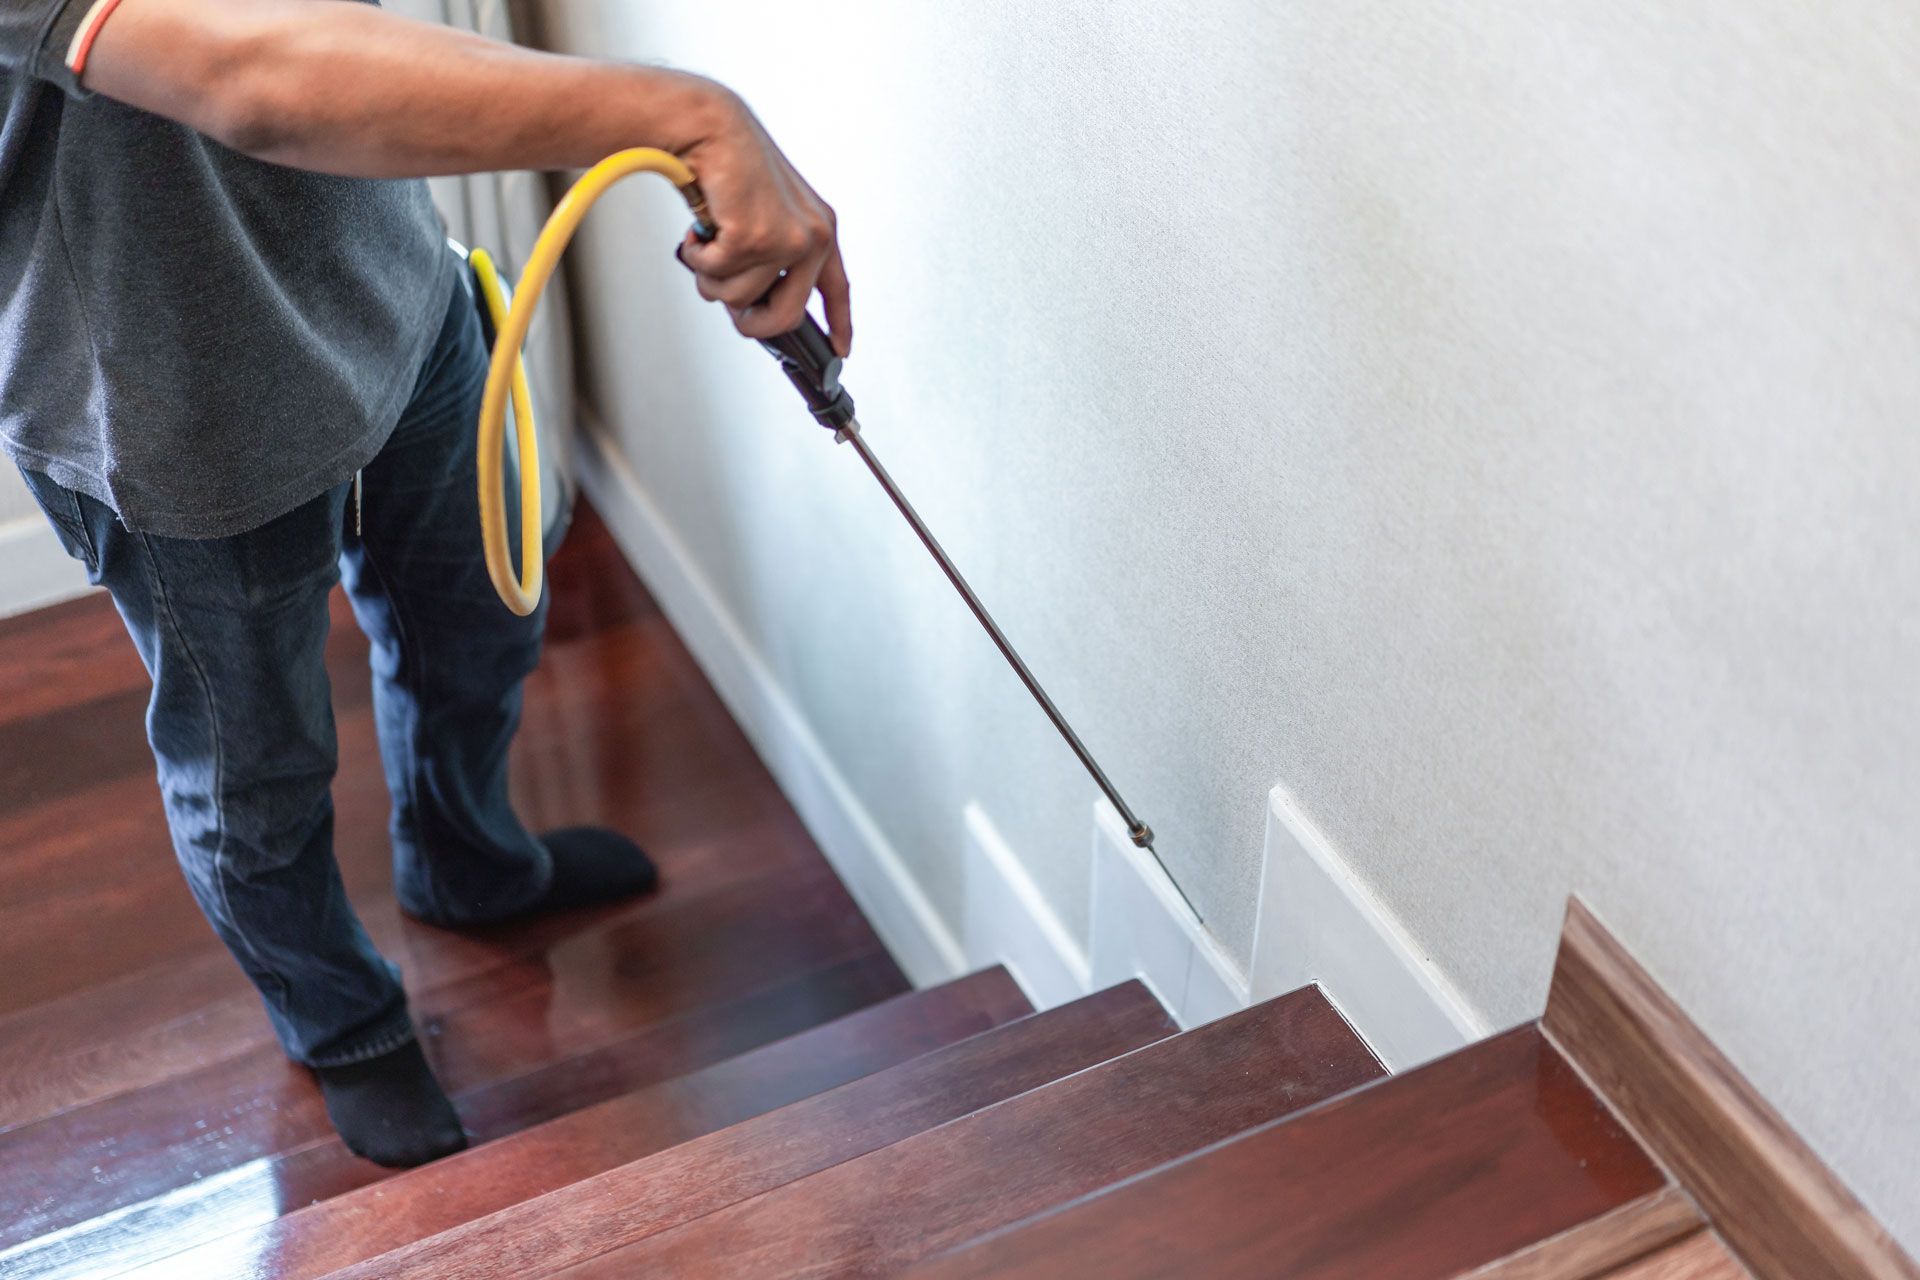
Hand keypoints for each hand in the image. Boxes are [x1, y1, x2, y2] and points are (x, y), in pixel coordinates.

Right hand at [673, 86, 851, 355]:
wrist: (712, 128)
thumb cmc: (730, 171)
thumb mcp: (763, 218)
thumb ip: (770, 261)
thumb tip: (753, 308)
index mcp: (821, 230)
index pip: (837, 289)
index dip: (840, 324)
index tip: (841, 352)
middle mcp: (814, 236)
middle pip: (784, 318)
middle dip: (749, 322)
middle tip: (729, 304)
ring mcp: (789, 239)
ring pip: (740, 299)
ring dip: (712, 278)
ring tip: (708, 243)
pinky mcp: (757, 239)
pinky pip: (716, 276)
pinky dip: (698, 257)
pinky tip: (701, 230)